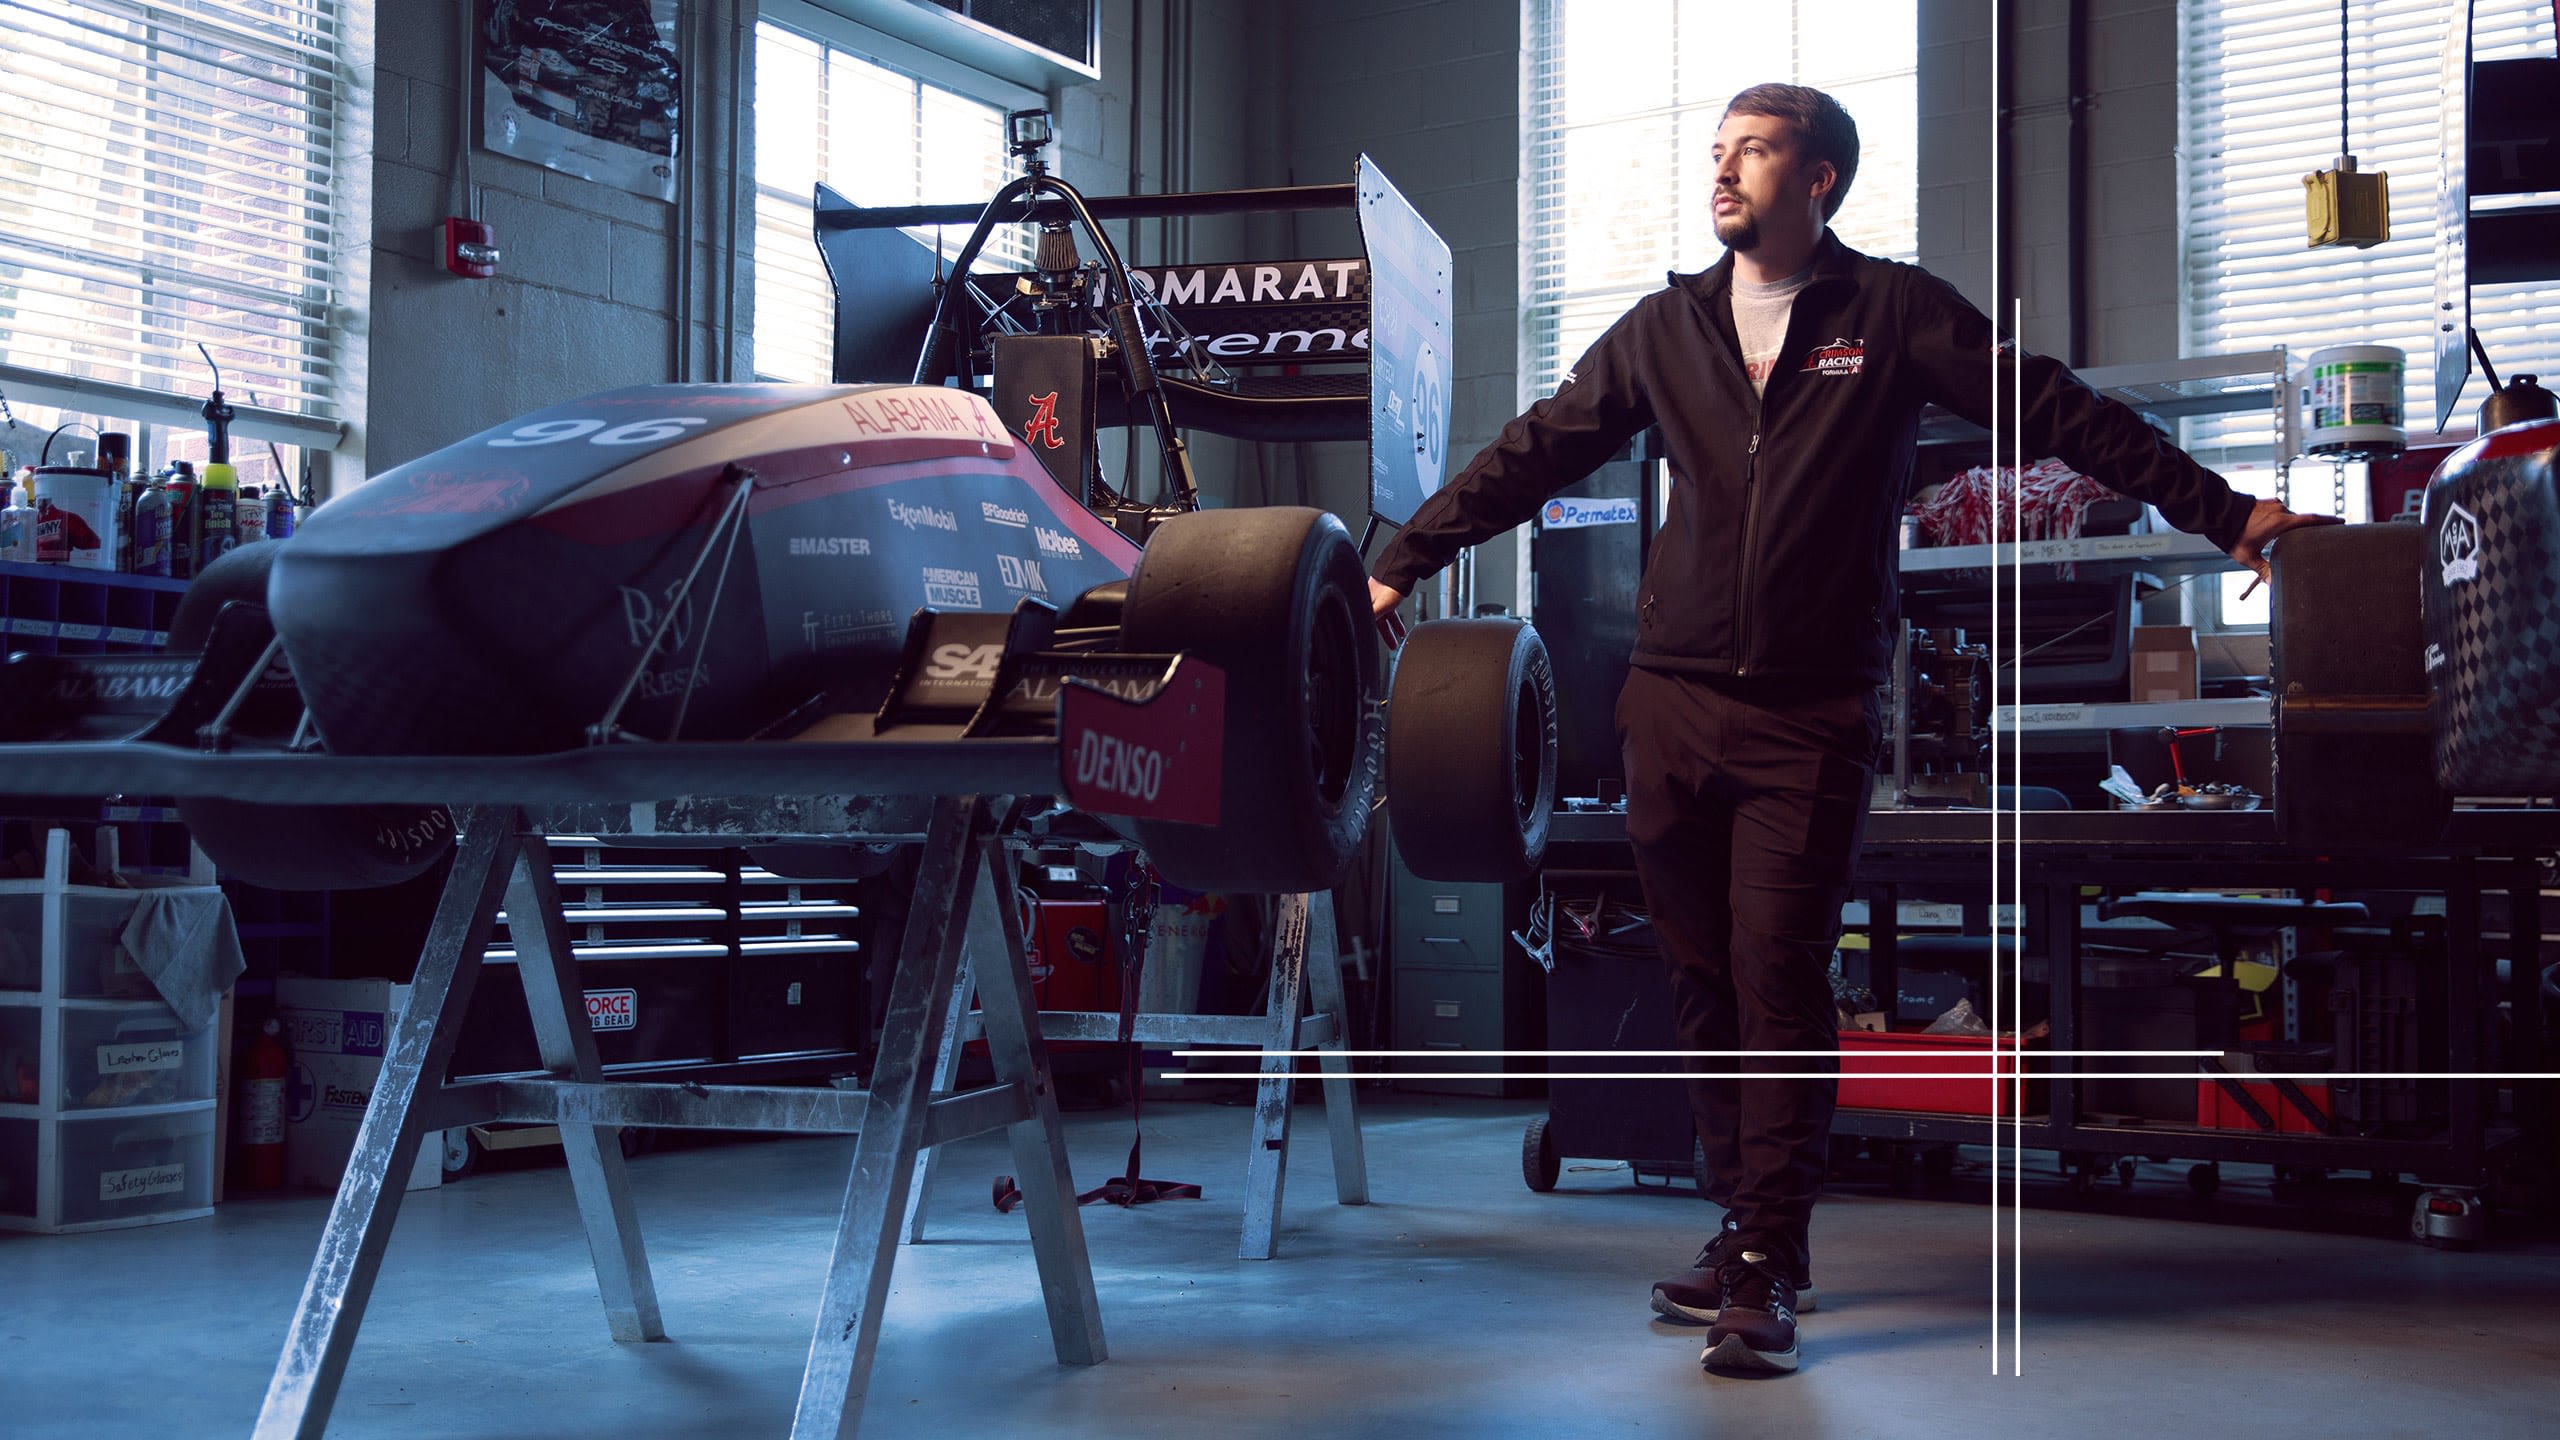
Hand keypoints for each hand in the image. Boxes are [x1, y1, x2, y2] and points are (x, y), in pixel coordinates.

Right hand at [1367, 578, 1409, 648]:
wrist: (1399, 568)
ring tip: (1401, 634)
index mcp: (1365, 604)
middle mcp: (1369, 600)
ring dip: (1393, 626)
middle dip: (1386, 634)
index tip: (1375, 644)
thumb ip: (1373, 618)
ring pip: (1384, 616)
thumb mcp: (1381, 607)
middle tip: (1392, 645)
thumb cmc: (1388, 585)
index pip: (1367, 623)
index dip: (1371, 634)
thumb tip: (1363, 628)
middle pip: (1377, 622)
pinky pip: (1389, 609)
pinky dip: (1394, 617)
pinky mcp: (1385, 593)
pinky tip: (1400, 621)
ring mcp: (1377, 596)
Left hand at [2228, 498, 2342, 597]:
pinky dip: (2282, 520)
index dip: (2328, 521)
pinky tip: (2276, 531)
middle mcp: (2280, 509)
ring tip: (2294, 537)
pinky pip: (2279, 511)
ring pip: (2288, 516)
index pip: (2312, 520)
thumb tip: (2274, 586)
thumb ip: (2263, 570)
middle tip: (2320, 535)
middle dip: (2310, 528)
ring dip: (2291, 525)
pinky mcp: (2264, 502)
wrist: (2215, 513)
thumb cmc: (2231, 535)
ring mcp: (2272, 504)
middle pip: (2301, 520)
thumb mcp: (2247, 556)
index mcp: (2281, 521)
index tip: (2342, 521)